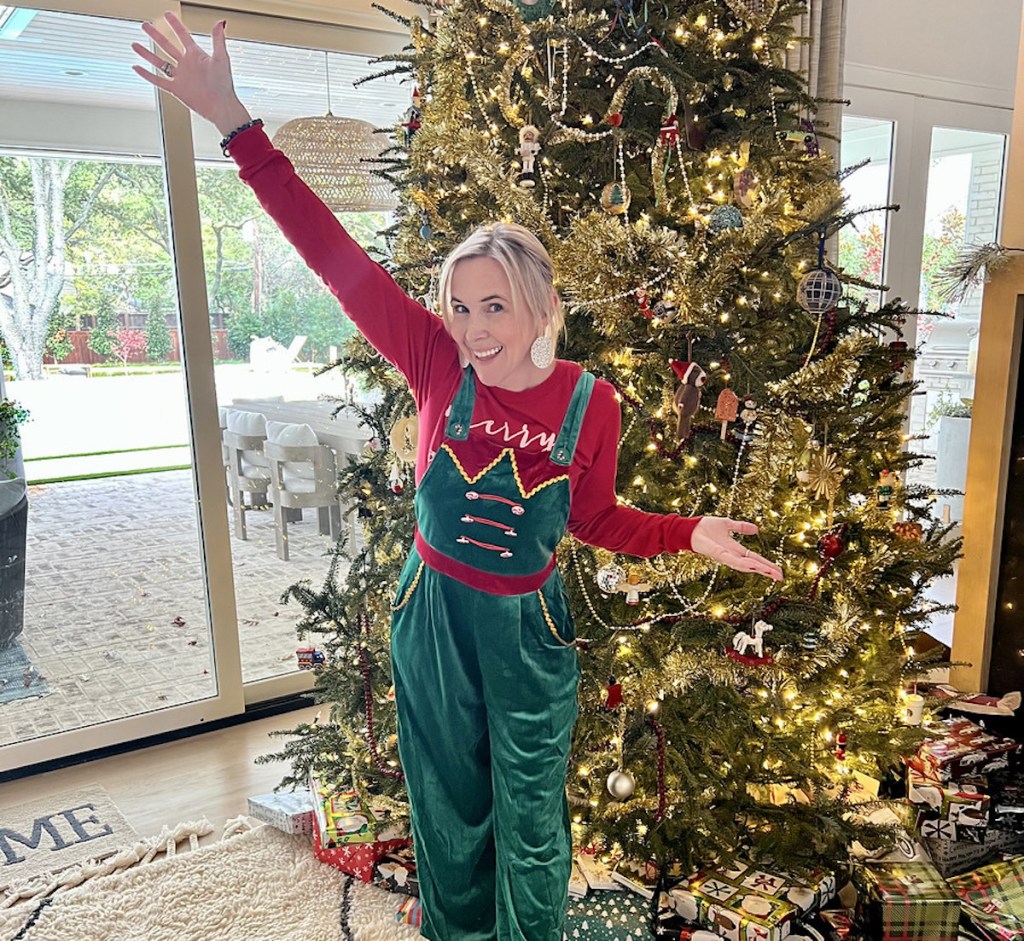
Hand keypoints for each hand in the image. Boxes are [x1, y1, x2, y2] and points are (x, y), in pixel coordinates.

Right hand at [131, 13, 250, 135]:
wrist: (220, 106)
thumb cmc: (224, 84)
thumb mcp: (221, 58)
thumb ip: (218, 40)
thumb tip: (220, 23)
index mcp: (196, 55)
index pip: (183, 36)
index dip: (175, 25)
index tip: (167, 14)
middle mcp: (186, 64)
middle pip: (167, 46)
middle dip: (156, 35)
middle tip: (145, 26)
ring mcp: (180, 76)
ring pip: (159, 62)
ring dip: (147, 53)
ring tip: (134, 44)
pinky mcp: (176, 89)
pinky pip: (158, 80)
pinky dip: (147, 75)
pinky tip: (137, 67)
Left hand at [690, 517, 782, 580]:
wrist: (690, 527)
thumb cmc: (706, 527)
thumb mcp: (728, 524)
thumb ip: (741, 527)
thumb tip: (757, 529)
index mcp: (735, 549)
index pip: (754, 558)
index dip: (766, 564)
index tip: (779, 571)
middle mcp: (731, 555)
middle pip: (752, 564)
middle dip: (766, 570)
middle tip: (780, 577)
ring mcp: (725, 556)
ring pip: (744, 565)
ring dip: (757, 568)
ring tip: (771, 573)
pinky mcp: (717, 553)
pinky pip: (731, 560)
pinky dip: (742, 563)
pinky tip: (751, 567)